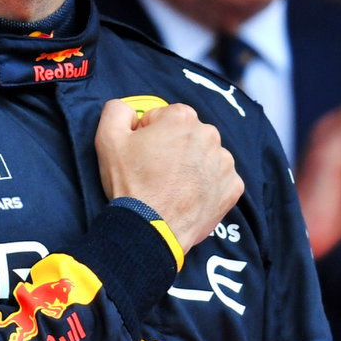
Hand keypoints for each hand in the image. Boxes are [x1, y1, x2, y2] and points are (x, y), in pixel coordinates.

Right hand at [94, 99, 242, 253]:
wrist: (150, 230)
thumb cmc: (131, 184)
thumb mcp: (107, 139)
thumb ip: (117, 111)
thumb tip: (128, 110)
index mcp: (182, 118)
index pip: (163, 118)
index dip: (148, 135)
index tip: (142, 155)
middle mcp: (209, 135)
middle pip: (186, 135)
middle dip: (172, 148)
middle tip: (155, 172)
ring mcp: (224, 163)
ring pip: (204, 156)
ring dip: (191, 166)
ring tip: (171, 187)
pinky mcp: (233, 187)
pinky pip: (219, 179)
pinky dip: (206, 186)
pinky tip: (188, 197)